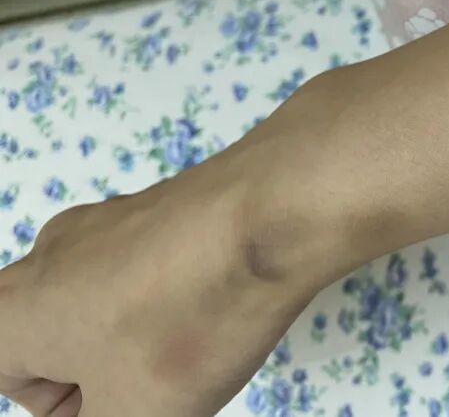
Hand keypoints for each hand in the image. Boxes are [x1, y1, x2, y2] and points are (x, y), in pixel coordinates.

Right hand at [0, 67, 408, 416]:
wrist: (272, 215)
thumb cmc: (188, 322)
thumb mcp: (131, 416)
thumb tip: (109, 401)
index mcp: (18, 309)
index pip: (9, 378)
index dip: (65, 409)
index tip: (122, 402)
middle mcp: (51, 254)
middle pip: (58, 337)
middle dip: (105, 371)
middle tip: (161, 380)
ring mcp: (111, 219)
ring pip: (110, 300)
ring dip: (144, 333)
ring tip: (202, 341)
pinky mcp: (165, 202)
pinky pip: (154, 264)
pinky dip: (179, 292)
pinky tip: (223, 299)